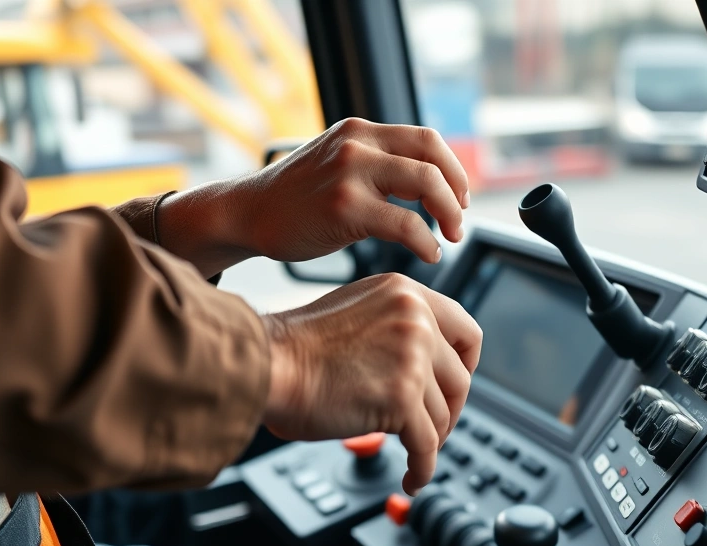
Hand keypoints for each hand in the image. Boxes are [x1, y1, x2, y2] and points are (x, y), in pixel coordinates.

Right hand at [155, 118, 469, 277]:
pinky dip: (426, 242)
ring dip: (448, 214)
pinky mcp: (344, 206)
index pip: (427, 139)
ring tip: (449, 237)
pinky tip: (428, 254)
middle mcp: (358, 144)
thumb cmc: (294, 200)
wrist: (246, 213)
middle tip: (459, 222)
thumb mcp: (337, 164)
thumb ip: (375, 165)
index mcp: (360, 131)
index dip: (454, 169)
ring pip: (426, 184)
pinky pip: (406, 224)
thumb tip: (426, 184)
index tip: (461, 196)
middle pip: (433, 159)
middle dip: (457, 194)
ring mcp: (351, 173)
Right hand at [262, 273, 481, 495]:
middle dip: (449, 410)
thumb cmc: (297, 348)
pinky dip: (423, 467)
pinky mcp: (402, 397)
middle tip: (432, 426)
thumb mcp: (358, 312)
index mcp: (406, 293)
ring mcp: (412, 357)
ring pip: (441, 415)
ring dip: (430, 440)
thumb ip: (395, 326)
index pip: (467, 331)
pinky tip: (412, 477)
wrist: (269, 365)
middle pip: (460, 378)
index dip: (468, 366)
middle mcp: (415, 319)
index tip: (455, 386)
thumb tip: (422, 362)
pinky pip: (427, 444)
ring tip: (413, 453)